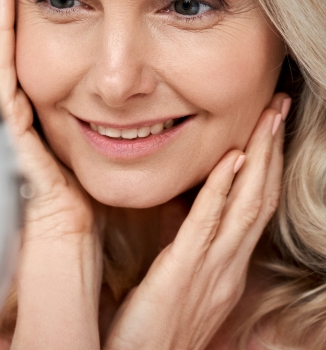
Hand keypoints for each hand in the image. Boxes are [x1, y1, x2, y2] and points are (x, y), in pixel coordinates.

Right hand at [0, 0, 101, 348]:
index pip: (34, 68)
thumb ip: (110, 131)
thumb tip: (145, 109)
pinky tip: (0, 3)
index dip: (29, 33)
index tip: (40, 0)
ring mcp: (8, 119)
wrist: (66, 246)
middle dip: (10, 20)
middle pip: (12, 57)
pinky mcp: (5, 124)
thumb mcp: (103, 159)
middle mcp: (20, 116)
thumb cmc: (87, 209)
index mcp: (42, 122)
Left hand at [103, 93, 290, 349]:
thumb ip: (188, 247)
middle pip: (260, 197)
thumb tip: (185, 212)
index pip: (255, 207)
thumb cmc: (158, 327)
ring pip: (246, 205)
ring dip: (258, 158)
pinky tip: (232, 160)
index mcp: (226, 266)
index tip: (267, 129)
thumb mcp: (180, 282)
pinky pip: (207, 224)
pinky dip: (222, 190)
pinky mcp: (183, 274)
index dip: (266, 166)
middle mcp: (227, 265)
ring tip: (267, 119)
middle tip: (278, 109)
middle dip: (271, 150)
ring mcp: (211, 270)